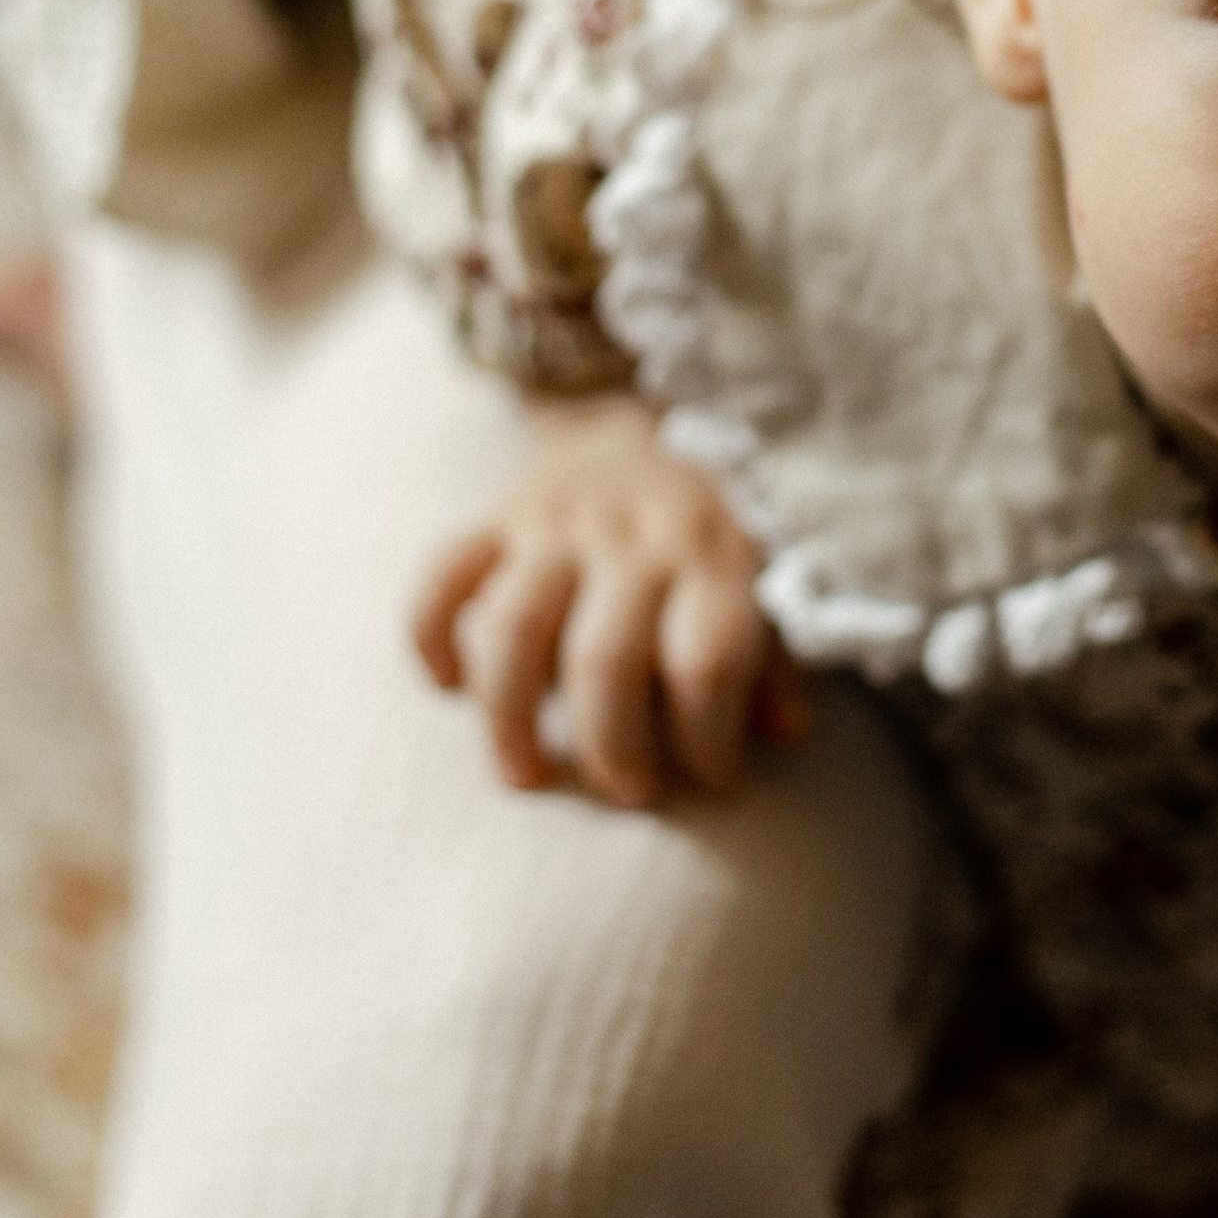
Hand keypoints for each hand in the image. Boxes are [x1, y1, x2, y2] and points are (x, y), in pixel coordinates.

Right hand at [413, 393, 807, 805]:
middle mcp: (633, 539)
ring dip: (509, 717)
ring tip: (525, 774)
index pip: (707, 662)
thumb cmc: (715, 531)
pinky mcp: (497, 517)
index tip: (714, 779)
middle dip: (611, 748)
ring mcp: (557, 525)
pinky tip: (448, 686)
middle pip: (605, 661)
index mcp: (712, 558)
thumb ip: (781, 657)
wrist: (645, 423)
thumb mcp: (770, 580)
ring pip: (513, 628)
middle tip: (627, 794)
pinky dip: (431, 637)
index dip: (709, 739)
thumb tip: (786, 733)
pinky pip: (443, 576)